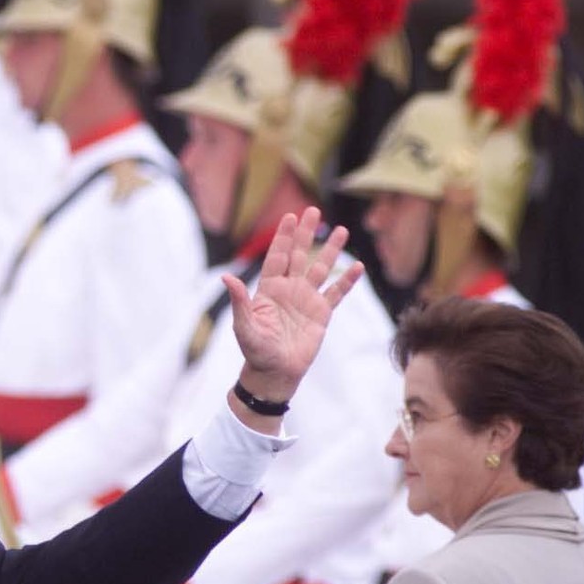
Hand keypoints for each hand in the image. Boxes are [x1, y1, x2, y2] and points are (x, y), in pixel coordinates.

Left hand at [225, 207, 363, 403]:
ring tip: (341, 230)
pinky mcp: (322, 314)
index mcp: (269, 289)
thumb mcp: (244, 326)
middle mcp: (289, 290)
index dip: (284, 237)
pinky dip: (346, 280)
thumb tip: (226, 278)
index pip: (278, 256)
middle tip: (313, 210)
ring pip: (320, 269)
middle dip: (306, 233)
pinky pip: (336, 293)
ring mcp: (306, 300)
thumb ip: (239, 301)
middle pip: (299, 255)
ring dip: (330, 250)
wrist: (275, 373)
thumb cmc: (255, 350)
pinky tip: (357, 267)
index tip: (290, 216)